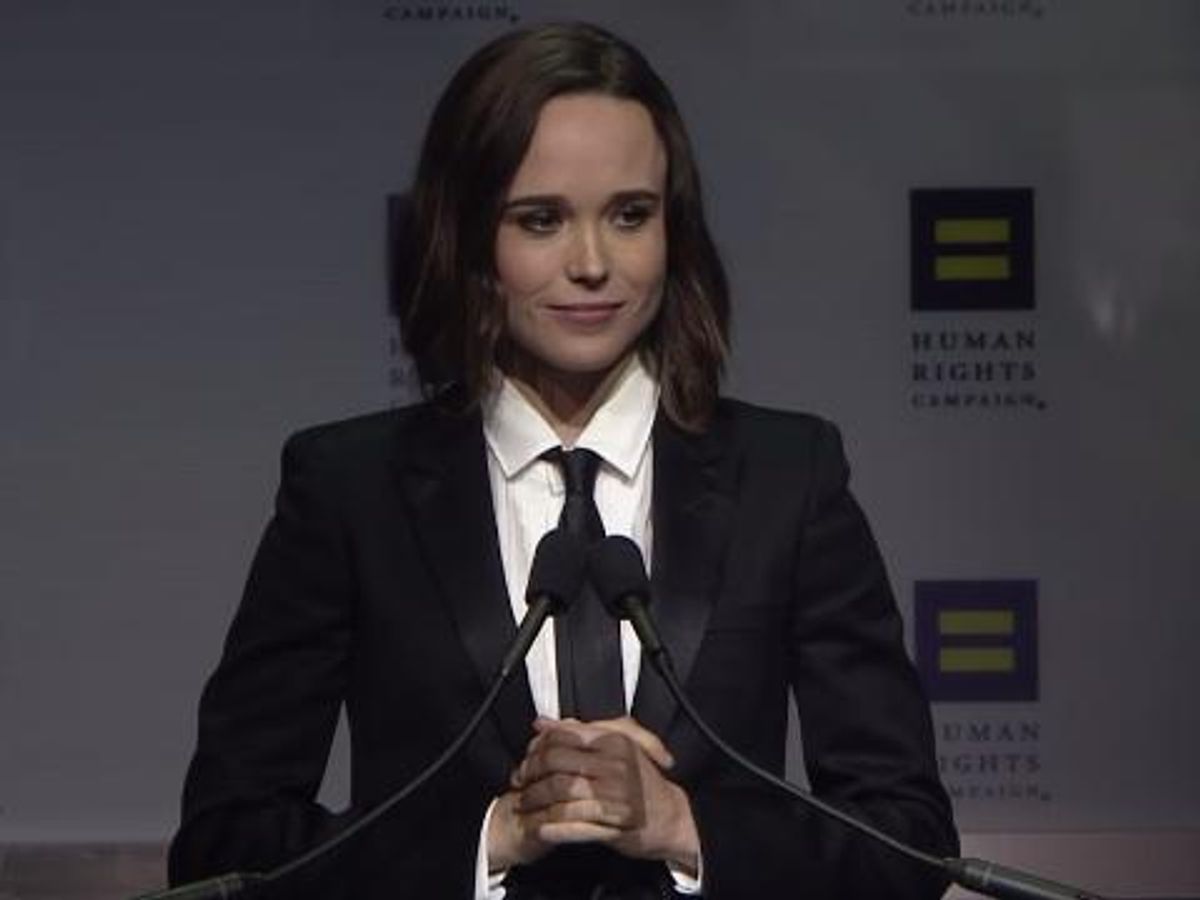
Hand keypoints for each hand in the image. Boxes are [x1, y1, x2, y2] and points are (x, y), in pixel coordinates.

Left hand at [490, 716, 699, 876]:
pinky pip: (575, 823)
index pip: (562, 736)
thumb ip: (578, 731)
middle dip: (531, 775)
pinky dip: (554, 826)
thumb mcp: (617, 745)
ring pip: (561, 794)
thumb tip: (542, 722)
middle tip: (520, 783)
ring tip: (525, 806)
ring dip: (536, 802)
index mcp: (614, 741)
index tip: (526, 759)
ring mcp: (616, 794)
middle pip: (556, 764)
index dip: (537, 748)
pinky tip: (541, 828)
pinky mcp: (616, 823)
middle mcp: (615, 764)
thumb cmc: (641, 781)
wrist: (672, 818)